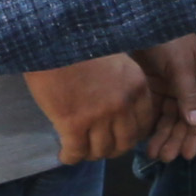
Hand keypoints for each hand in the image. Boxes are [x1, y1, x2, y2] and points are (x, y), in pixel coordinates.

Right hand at [27, 54, 157, 163]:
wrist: (51, 38)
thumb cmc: (78, 41)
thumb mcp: (113, 57)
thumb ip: (120, 81)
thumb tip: (115, 102)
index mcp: (136, 85)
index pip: (144, 123)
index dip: (131, 134)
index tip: (119, 135)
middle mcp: (123, 104)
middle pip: (125, 142)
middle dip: (113, 149)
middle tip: (100, 148)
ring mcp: (100, 116)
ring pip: (101, 150)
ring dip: (91, 155)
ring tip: (80, 152)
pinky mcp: (74, 124)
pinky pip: (76, 152)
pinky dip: (70, 157)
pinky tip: (64, 155)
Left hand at [133, 35, 195, 162]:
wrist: (141, 17)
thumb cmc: (167, 36)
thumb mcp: (180, 64)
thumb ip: (188, 93)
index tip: (188, 155)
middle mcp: (191, 84)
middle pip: (186, 118)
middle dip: (177, 138)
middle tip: (164, 158)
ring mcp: (173, 85)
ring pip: (170, 116)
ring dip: (164, 134)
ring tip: (153, 153)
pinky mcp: (155, 83)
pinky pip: (156, 108)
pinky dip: (152, 122)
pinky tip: (145, 137)